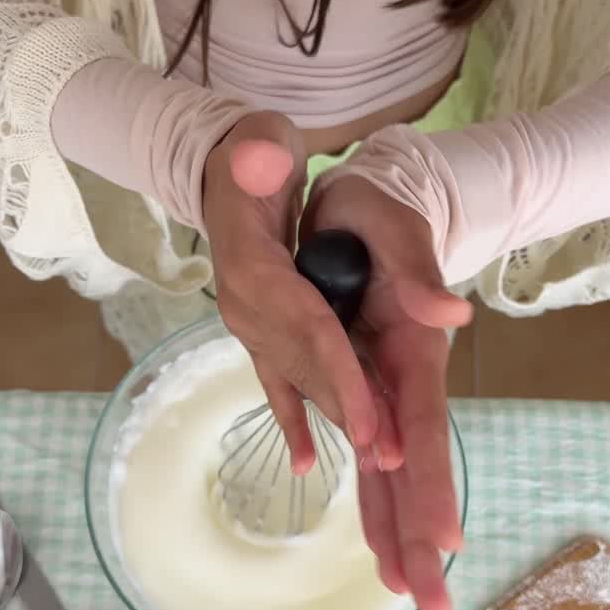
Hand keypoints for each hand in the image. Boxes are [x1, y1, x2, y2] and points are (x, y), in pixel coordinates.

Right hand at [203, 112, 378, 470]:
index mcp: (251, 268)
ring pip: (301, 379)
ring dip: (335, 419)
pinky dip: (294, 420)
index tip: (367, 424)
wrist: (222, 167)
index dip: (338, 375)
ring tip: (374, 467)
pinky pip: (280, 382)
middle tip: (387, 461)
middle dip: (347, 413)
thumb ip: (263, 157)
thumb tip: (276, 163)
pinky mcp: (262, 331)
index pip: (304, 327)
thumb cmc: (249, 151)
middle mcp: (245, 307)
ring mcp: (252, 325)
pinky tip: (305, 464)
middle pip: (307, 368)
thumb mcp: (260, 143)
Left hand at [302, 174, 472, 609]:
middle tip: (429, 603)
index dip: (429, 483)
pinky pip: (365, 451)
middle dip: (417, 533)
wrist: (367, 200)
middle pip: (411, 467)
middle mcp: (400, 379)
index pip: (423, 426)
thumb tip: (449, 314)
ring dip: (395, 527)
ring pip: (389, 470)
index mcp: (409, 349)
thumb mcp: (390, 228)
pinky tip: (371, 531)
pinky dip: (370, 493)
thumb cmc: (376, 210)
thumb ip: (417, 273)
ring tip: (401, 586)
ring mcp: (383, 388)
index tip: (443, 544)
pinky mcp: (362, 386)